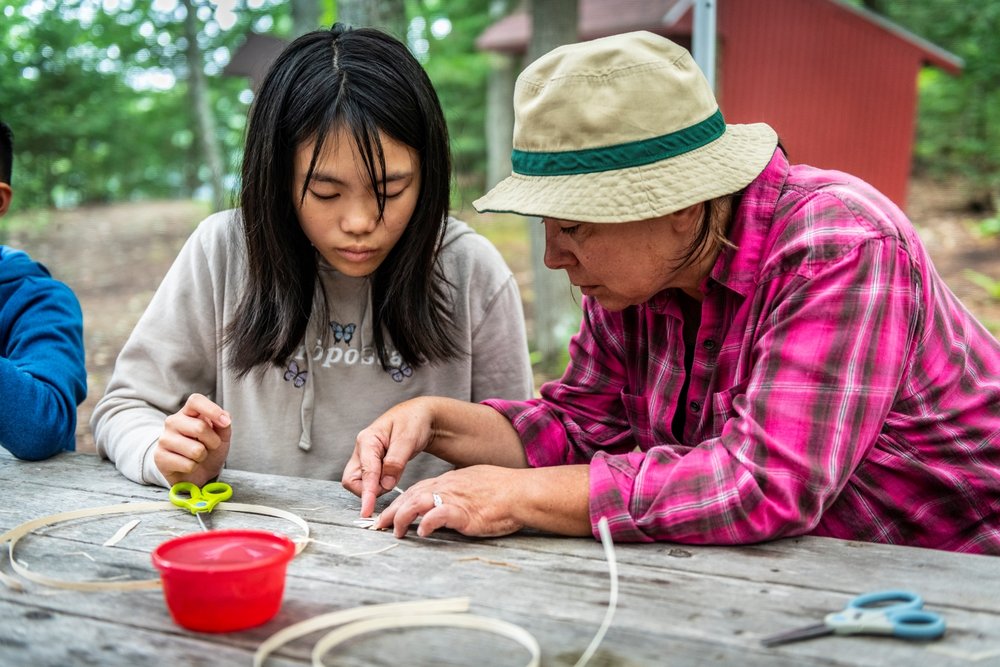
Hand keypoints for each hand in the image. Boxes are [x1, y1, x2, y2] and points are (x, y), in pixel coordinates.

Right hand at [154, 393, 230, 486]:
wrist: (196, 473)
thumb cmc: (209, 449)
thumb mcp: (221, 436)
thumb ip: (223, 424)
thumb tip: (225, 418)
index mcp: (188, 412)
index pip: (195, 401)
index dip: (212, 410)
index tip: (225, 422)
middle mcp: (172, 422)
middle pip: (200, 427)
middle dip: (213, 441)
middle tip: (209, 446)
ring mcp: (164, 439)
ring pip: (195, 450)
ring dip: (202, 457)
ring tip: (197, 456)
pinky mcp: (159, 457)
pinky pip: (188, 465)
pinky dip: (194, 467)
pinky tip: (187, 464)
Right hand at [342, 398, 435, 516]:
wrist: (420, 416)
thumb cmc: (414, 422)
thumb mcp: (408, 439)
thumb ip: (396, 462)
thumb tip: (385, 485)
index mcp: (368, 440)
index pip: (364, 472)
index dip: (367, 492)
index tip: (367, 510)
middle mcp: (362, 449)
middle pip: (352, 480)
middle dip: (368, 490)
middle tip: (391, 484)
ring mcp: (365, 457)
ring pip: (359, 482)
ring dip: (376, 487)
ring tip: (396, 474)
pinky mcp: (371, 464)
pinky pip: (369, 480)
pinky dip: (379, 484)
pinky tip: (392, 476)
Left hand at [375, 466, 523, 538]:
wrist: (521, 492)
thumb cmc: (504, 490)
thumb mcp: (475, 483)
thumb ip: (460, 491)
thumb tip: (451, 503)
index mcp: (450, 481)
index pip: (417, 489)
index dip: (400, 501)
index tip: (388, 513)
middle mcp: (447, 487)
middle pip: (411, 496)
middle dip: (392, 511)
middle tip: (379, 526)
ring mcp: (455, 499)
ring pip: (417, 503)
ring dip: (402, 518)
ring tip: (396, 532)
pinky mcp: (464, 512)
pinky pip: (438, 515)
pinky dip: (426, 524)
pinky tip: (420, 533)